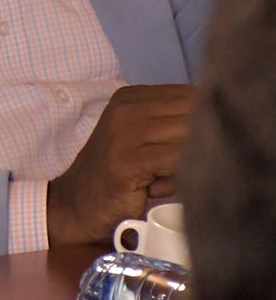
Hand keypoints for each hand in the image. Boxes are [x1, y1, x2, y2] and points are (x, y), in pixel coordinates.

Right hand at [46, 84, 193, 245]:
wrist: (77, 203)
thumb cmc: (119, 175)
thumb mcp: (144, 139)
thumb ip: (175, 125)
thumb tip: (222, 123)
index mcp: (132, 96)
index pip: (192, 95)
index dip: (203, 123)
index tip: (183, 148)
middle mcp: (127, 107)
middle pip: (194, 114)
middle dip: (198, 142)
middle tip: (173, 169)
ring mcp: (125, 131)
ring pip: (189, 136)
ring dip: (188, 161)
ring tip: (162, 179)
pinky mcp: (128, 159)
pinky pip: (177, 160)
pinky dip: (179, 176)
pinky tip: (157, 186)